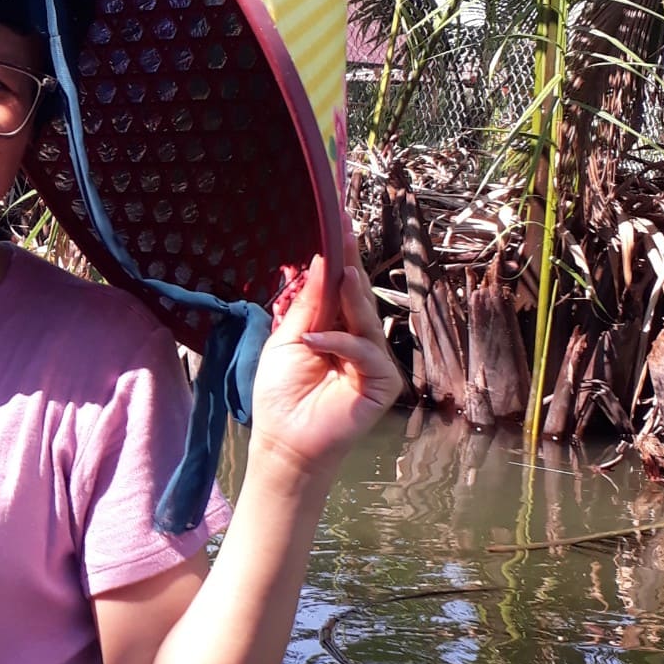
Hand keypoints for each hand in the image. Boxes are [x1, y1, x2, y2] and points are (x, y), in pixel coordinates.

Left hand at [247, 253, 404, 480]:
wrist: (283, 440)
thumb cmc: (280, 394)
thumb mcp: (288, 339)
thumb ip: (309, 304)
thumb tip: (323, 261)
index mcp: (334, 328)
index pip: (341, 289)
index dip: (342, 257)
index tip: (340, 223)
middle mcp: (356, 341)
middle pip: (358, 297)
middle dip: (352, 265)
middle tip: (347, 232)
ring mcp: (372, 361)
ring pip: (366, 319)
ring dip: (350, 299)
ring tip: (340, 276)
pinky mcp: (383, 382)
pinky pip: (366, 352)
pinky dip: (341, 344)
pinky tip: (315, 342)